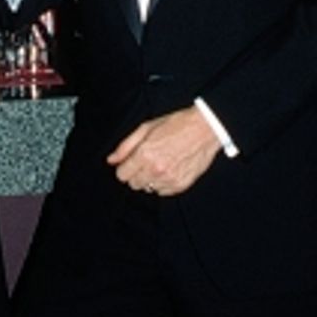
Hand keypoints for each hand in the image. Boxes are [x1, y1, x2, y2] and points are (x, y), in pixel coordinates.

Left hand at [107, 107, 221, 196]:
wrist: (205, 128)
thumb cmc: (176, 124)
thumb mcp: (146, 128)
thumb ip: (126, 146)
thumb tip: (111, 160)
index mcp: (145, 154)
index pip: (122, 175)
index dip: (124, 167)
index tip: (130, 162)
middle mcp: (156, 169)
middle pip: (133, 184)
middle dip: (136, 173)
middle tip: (147, 161)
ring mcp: (169, 179)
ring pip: (148, 189)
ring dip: (150, 178)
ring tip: (161, 163)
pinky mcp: (180, 185)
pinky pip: (162, 192)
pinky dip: (163, 183)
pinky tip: (170, 168)